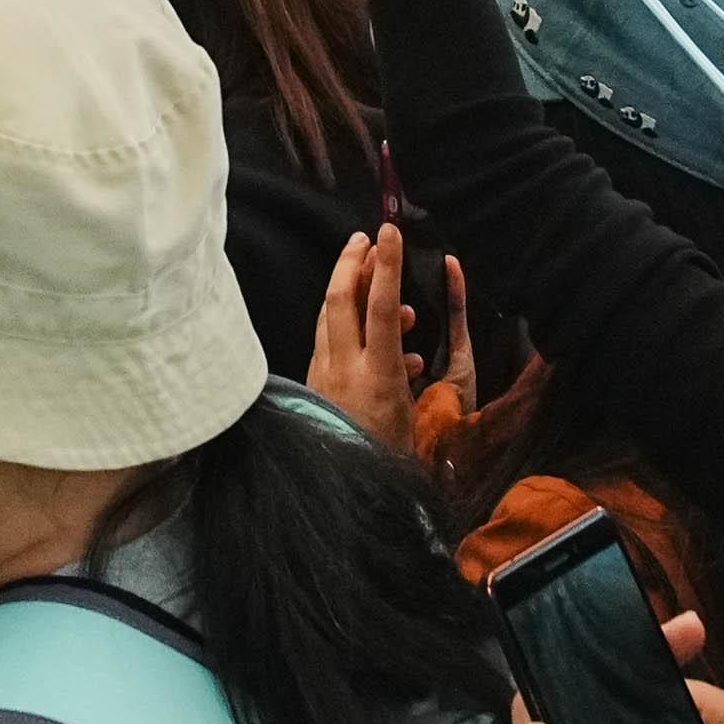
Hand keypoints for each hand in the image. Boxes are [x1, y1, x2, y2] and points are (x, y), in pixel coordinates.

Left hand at [306, 225, 436, 454]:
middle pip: (338, 298)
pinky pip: (325, 339)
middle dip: (350, 261)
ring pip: (327, 316)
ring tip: (370, 276)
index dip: (385, 265)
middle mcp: (342, 369)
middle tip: (366, 238)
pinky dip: (343, 322)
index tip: (390, 231)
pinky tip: (361, 326)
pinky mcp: (311, 384)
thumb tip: (411, 351)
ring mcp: (321, 375)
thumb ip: (407, 375)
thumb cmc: (390, 460)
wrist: (346, 492)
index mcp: (376, 376)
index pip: (379, 306)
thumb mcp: (410, 418)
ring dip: (346, 289)